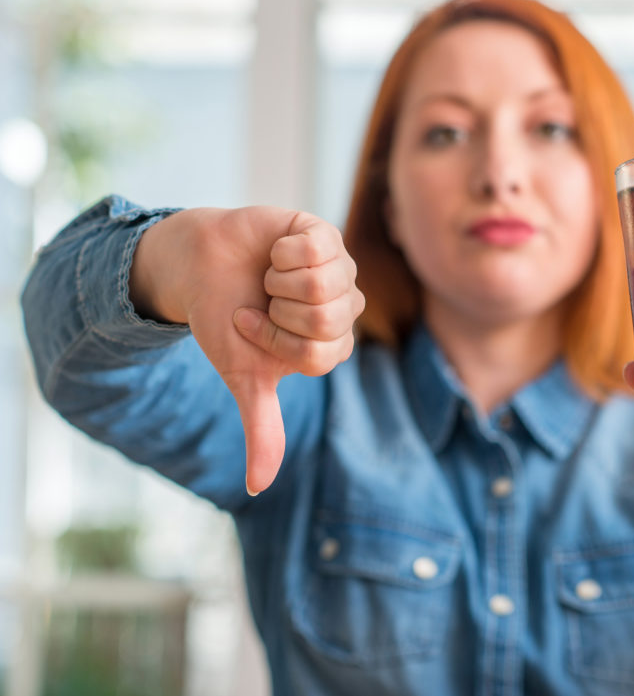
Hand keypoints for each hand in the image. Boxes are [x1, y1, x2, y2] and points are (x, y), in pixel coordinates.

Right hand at [131, 207, 363, 495]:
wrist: (199, 267)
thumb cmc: (226, 320)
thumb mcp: (244, 377)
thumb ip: (262, 427)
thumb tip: (257, 488)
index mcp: (333, 343)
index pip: (320, 353)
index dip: (277, 341)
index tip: (255, 328)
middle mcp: (345, 306)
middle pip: (326, 320)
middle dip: (278, 312)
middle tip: (263, 302)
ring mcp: (340, 268)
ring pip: (322, 285)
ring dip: (279, 282)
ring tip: (269, 277)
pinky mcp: (325, 234)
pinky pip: (315, 248)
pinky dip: (282, 252)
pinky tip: (274, 251)